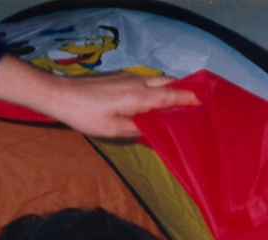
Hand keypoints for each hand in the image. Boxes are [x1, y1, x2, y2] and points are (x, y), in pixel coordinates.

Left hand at [0, 55, 198, 137]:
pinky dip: (157, 89)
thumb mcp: (114, 130)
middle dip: (185, 90)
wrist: (61, 95)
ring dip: (171, 89)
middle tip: (198, 103)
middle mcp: (138, 82)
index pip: (171, 96)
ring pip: (158, 80)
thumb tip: (158, 133)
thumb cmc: (87, 115)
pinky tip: (155, 102)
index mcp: (139, 96)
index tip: (205, 102)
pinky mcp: (121, 78)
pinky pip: (147, 81)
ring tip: (181, 104)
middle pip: (168, 83)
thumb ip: (139, 130)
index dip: (189, 99)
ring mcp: (129, 77)